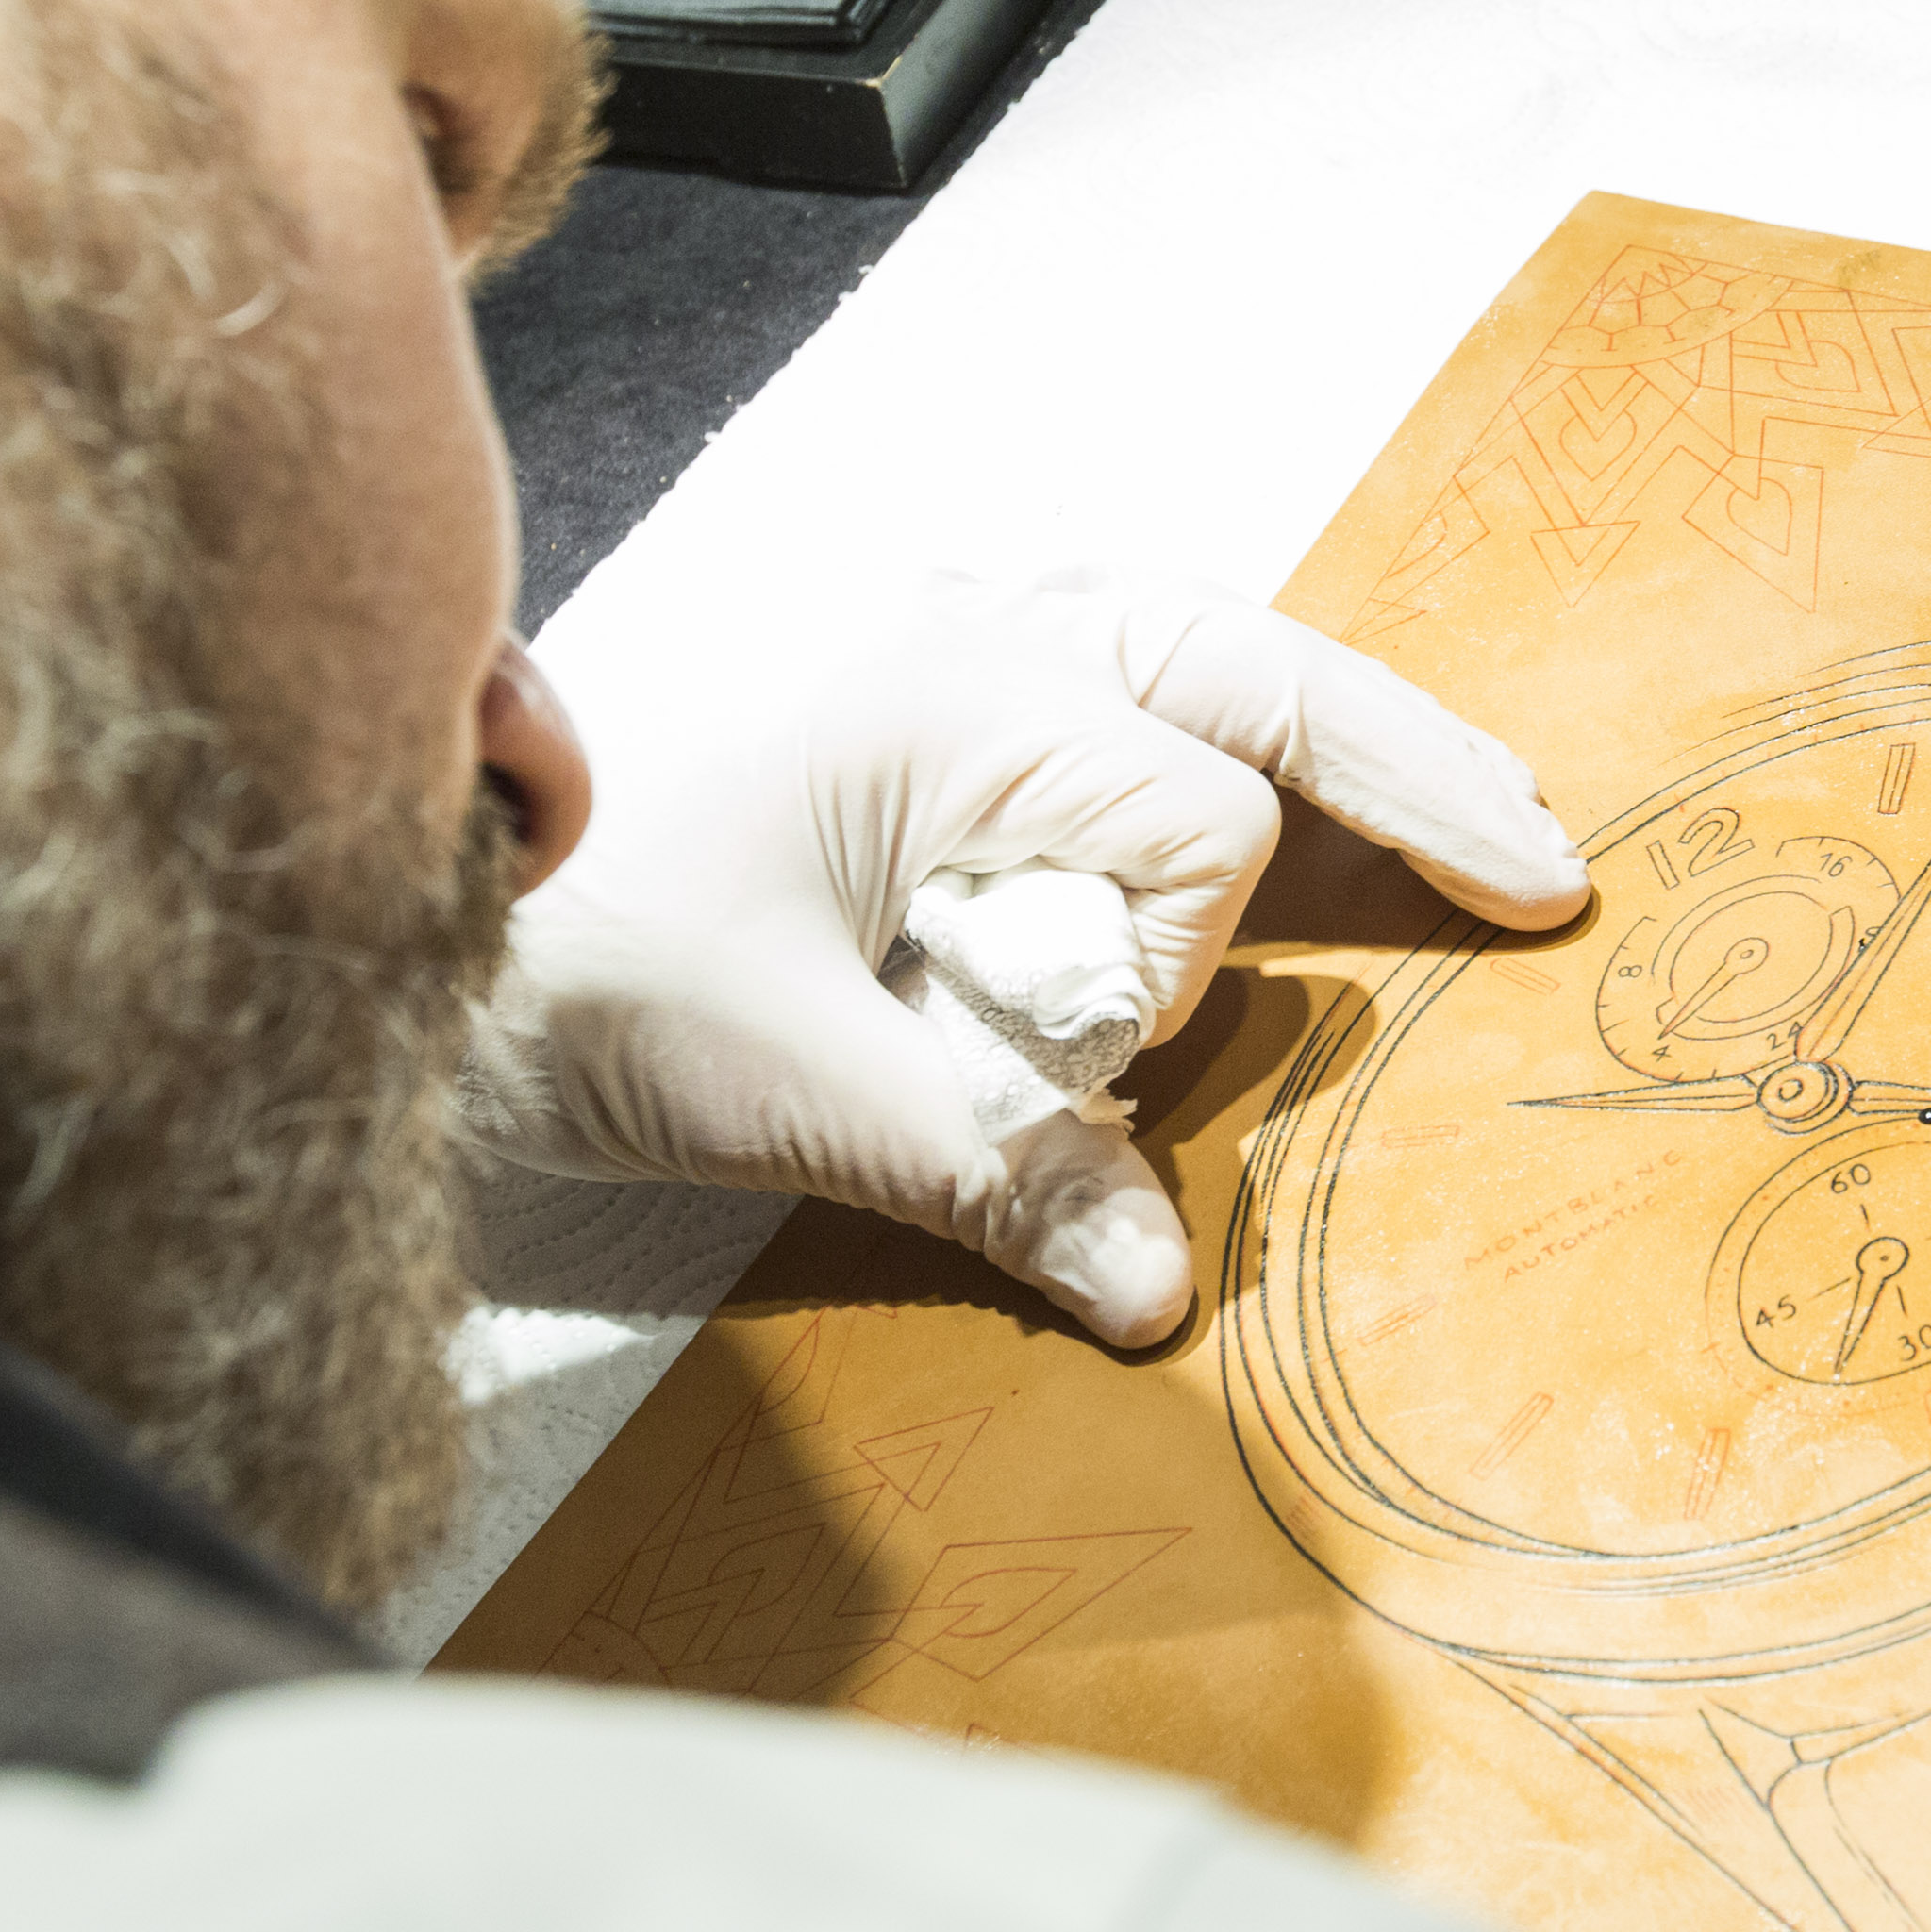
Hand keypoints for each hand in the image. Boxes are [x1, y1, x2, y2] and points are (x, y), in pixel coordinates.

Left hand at [486, 574, 1587, 1342]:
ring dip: (1340, 735)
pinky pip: (1128, 692)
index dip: (1167, 979)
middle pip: (1263, 671)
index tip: (1068, 1065)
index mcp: (954, 691)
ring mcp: (947, 662)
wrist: (385, 920)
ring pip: (1208, 657)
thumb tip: (1160, 1290)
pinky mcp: (919, 717)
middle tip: (1545, 864)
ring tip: (1478, 809)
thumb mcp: (784, 1082)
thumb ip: (989, 1169)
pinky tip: (1302, 785)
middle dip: (1413, 764)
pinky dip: (1234, 736)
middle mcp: (973, 641)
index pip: (1199, 830)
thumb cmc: (562, 969)